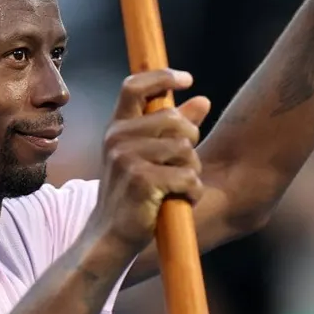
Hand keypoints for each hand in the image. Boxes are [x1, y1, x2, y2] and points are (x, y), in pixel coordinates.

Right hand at [89, 69, 212, 253]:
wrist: (111, 235)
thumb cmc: (133, 193)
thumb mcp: (147, 155)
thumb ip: (175, 126)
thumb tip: (203, 100)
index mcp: (117, 127)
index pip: (134, 86)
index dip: (162, 77)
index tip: (187, 79)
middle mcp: (117, 138)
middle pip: (175, 119)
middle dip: (190, 141)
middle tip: (183, 164)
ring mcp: (126, 159)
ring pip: (185, 150)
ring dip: (192, 171)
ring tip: (177, 186)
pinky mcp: (141, 182)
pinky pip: (188, 177)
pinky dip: (192, 192)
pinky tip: (179, 200)